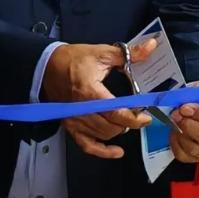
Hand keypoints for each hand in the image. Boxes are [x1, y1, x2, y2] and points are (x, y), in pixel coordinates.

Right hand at [41, 43, 148, 158]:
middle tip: (139, 114)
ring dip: (118, 130)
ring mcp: (75, 121)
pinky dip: (102, 151)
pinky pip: (87, 145)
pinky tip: (116, 151)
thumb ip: (129, 54)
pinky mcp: (71, 126)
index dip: (133, 118)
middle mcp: (81, 110)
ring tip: (126, 120)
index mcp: (90, 92)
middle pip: (111, 127)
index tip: (146, 117)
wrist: (47, 66)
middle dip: (128, 123)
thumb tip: (150, 46)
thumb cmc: (73, 59)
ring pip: (103, 135)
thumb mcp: (102, 53)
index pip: (115, 113)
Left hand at [169, 88, 198, 163]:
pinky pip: (183, 155)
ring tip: (174, 120)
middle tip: (177, 114)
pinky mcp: (196, 158)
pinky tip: (175, 131)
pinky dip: (176, 143)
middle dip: (190, 125)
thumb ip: (197, 94)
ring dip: (181, 134)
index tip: (186, 108)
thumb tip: (183, 100)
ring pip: (196, 149)